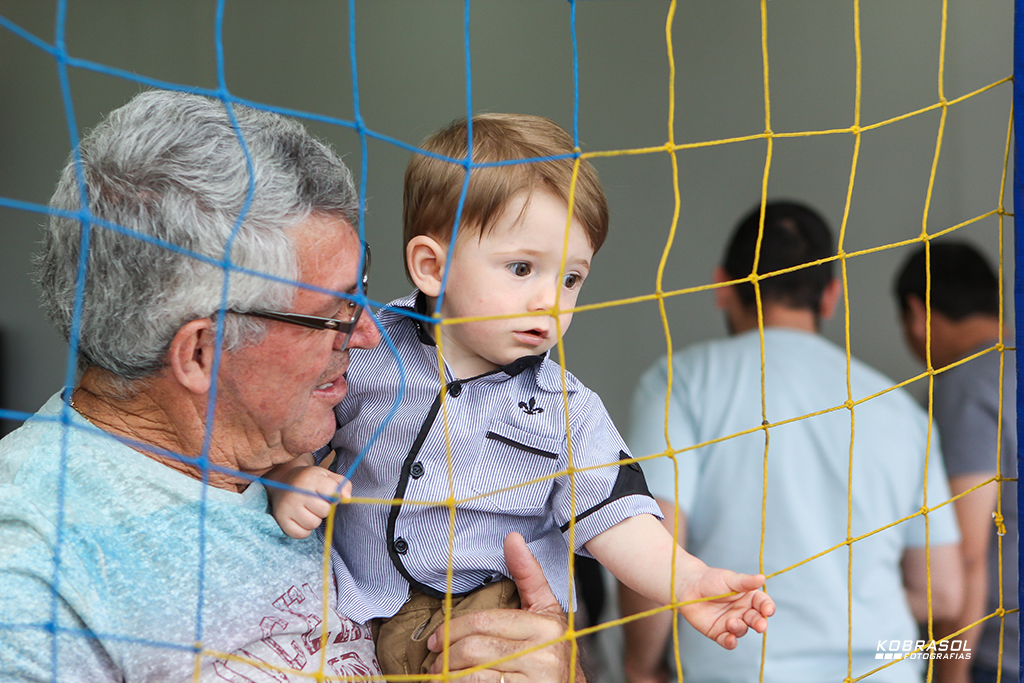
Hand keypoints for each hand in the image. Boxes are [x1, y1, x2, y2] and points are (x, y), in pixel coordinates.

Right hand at [268, 463, 349, 538]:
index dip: (334, 496)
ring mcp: (287, 507)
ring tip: (308, 509)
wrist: (283, 481)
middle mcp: (297, 492)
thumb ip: (343, 485)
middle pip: (324, 510)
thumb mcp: (328, 476)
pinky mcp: (281, 520)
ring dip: (314, 519)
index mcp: (311, 478)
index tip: (327, 493)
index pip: (332, 493)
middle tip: (316, 502)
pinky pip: (301, 534)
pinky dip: (304, 530)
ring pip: (313, 524)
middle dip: (324, 508)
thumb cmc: (310, 480)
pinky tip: (301, 518)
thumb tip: (346, 499)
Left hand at [427, 532, 582, 682]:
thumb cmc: (552, 653)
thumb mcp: (546, 613)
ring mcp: (535, 679)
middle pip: (475, 648)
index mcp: (546, 625)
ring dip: (450, 675)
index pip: (485, 622)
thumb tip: (512, 538)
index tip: (436, 639)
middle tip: (437, 660)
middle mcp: (543, 653)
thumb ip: (529, 577)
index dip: (453, 629)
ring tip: (443, 676)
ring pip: (474, 673)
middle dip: (448, 654)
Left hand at [676, 567, 774, 649]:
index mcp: (748, 597)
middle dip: (759, 623)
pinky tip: (730, 639)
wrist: (688, 587)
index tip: (768, 611)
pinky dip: (731, 642)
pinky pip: (728, 641)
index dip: (768, 607)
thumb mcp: (729, 578)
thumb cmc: (710, 580)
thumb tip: (762, 578)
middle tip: (760, 626)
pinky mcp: (719, 633)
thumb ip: (745, 581)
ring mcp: (732, 623)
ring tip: (731, 622)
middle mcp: (743, 611)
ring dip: (740, 629)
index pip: (763, 604)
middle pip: (756, 620)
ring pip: (742, 630)